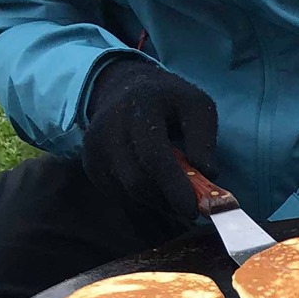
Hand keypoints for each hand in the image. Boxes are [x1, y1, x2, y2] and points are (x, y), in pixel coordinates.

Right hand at [82, 55, 218, 224]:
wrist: (124, 88)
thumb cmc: (169, 101)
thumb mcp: (198, 107)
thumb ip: (204, 139)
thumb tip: (207, 175)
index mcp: (139, 106)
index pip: (153, 156)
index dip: (173, 187)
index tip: (193, 210)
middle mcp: (109, 125)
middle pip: (137, 181)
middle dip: (167, 200)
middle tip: (190, 206)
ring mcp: (95, 146)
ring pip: (129, 193)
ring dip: (157, 201)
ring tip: (174, 189)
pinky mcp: (91, 164)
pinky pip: (120, 195)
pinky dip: (142, 198)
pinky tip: (154, 182)